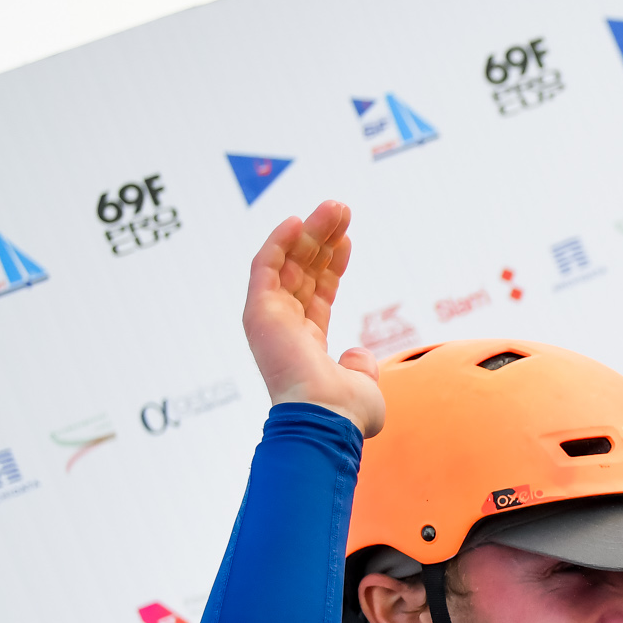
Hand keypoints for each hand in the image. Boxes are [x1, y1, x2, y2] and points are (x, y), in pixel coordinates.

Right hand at [242, 203, 381, 434]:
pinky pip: (265, 266)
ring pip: (288, 262)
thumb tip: (356, 353)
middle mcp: (284, 327)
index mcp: (304, 343)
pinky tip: (298, 220)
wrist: (326, 416)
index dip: (332, 264)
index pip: (317, 293)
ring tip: (334, 206)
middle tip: (342, 209)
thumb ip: (360, 368)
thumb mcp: (364, 387)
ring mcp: (270, 318)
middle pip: (303, 271)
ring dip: (309, 232)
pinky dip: (279, 241)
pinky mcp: (259, 310)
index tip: (348, 239)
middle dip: (322, 239)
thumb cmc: (345, 412)